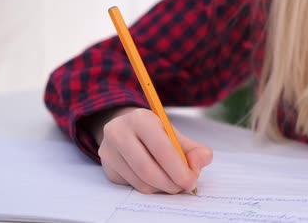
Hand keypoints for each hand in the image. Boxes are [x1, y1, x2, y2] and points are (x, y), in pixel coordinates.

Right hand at [96, 107, 212, 193]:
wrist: (125, 128)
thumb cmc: (154, 132)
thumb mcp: (173, 134)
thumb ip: (193, 149)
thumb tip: (199, 163)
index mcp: (140, 119)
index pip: (161, 149)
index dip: (179, 169)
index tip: (191, 180)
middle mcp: (119, 133)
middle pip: (148, 170)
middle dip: (171, 183)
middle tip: (184, 187)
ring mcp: (110, 152)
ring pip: (141, 182)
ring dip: (162, 188)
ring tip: (172, 182)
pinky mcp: (108, 169)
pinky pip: (134, 187)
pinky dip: (151, 188)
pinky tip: (157, 180)